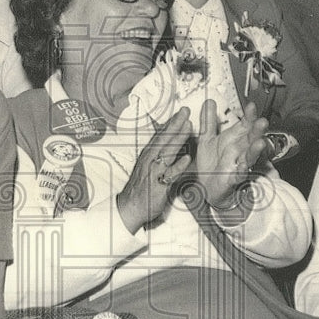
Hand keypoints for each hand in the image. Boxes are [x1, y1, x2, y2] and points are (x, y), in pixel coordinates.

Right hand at [116, 107, 192, 232]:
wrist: (130, 207)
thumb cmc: (141, 188)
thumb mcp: (148, 167)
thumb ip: (159, 155)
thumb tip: (172, 144)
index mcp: (148, 155)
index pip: (160, 135)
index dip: (171, 122)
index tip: (180, 112)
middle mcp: (150, 160)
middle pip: (164, 139)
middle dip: (176, 124)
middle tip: (186, 111)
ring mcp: (154, 172)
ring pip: (168, 152)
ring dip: (178, 138)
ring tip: (189, 126)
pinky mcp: (159, 185)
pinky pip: (170, 174)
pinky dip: (178, 166)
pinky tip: (187, 158)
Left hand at [195, 100, 267, 209]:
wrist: (206, 186)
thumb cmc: (211, 163)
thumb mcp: (206, 139)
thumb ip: (208, 121)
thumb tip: (209, 102)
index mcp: (234, 139)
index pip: (244, 125)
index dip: (249, 116)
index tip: (251, 106)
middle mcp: (239, 150)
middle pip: (251, 139)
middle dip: (257, 131)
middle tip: (262, 122)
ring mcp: (238, 164)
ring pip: (249, 156)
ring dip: (255, 150)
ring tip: (260, 143)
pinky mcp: (232, 178)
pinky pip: (239, 174)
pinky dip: (241, 170)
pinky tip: (243, 166)